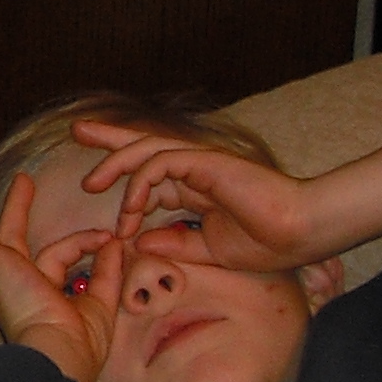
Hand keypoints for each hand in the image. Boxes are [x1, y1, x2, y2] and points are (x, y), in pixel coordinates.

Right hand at [0, 173, 115, 381]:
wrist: (56, 355)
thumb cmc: (79, 343)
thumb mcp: (101, 304)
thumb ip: (107, 274)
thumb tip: (115, 244)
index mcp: (42, 297)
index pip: (60, 258)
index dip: (85, 243)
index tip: (109, 237)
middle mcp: (19, 284)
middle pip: (19, 239)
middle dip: (22, 211)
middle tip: (25, 182)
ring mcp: (4, 274)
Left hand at [72, 122, 326, 270]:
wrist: (304, 234)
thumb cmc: (269, 244)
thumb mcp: (210, 250)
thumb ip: (176, 243)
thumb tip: (141, 241)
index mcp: (197, 189)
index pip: (151, 175)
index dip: (124, 177)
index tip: (95, 186)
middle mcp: (196, 170)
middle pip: (144, 147)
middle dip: (110, 138)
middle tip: (77, 131)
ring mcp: (201, 163)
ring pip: (147, 149)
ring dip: (115, 163)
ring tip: (90, 184)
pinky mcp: (207, 162)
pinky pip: (162, 163)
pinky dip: (141, 183)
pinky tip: (132, 209)